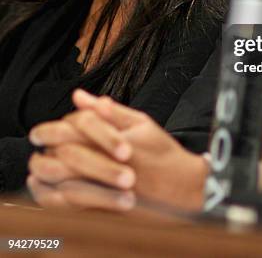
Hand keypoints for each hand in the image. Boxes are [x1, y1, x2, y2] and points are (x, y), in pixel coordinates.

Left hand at [28, 90, 207, 211]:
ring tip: (39, 162)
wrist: (181, 189)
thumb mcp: (141, 123)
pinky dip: (52, 195)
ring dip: (46, 169)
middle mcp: (109, 164)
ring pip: (64, 179)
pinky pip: (69, 205)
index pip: (75, 128)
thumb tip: (79, 95)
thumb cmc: (161, 152)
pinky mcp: (103, 209)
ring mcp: (106, 189)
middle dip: (46, 145)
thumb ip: (109, 111)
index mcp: (116, 140)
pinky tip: (48, 186)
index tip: (41, 130)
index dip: (54, 127)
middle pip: (65, 152)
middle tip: (36, 140)